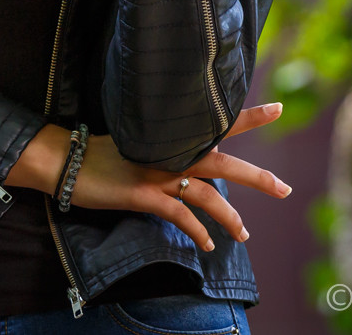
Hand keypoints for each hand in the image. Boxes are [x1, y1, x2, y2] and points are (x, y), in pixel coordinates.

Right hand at [8, 103, 291, 251]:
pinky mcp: (142, 193)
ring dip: (229, 216)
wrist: (66, 160)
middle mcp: (168, 150)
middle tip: (285, 189)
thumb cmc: (100, 153)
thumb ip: (169, 148)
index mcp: (170, 136)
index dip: (248, 116)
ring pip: (206, 194)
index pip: (217, 123)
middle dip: (257, 177)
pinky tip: (207, 244)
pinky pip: (179, 214)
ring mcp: (156, 172)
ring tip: (244, 234)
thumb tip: (198, 155)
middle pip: (223, 162)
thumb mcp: (139, 143)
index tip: (277, 108)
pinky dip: (197, 230)